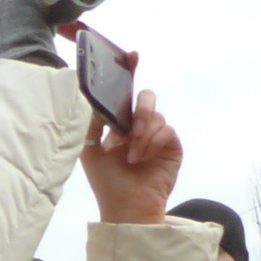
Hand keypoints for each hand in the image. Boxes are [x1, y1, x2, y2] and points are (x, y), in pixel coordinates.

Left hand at [78, 79, 179, 225]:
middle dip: (138, 110)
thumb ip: (90, 122)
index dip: (130, 72)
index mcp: (119, 124)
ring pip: (156, 114)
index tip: (132, 55)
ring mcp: (157, 135)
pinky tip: (142, 157)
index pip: (126, 93)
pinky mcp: (171, 145)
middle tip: (129, 130)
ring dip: (141, 134)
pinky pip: (166, 129)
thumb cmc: (106, 181)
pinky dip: (152, 142)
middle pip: (146, 97)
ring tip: (132, 156)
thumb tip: (88, 96)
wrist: (126, 205)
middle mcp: (139, 126)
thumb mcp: (89, 149)